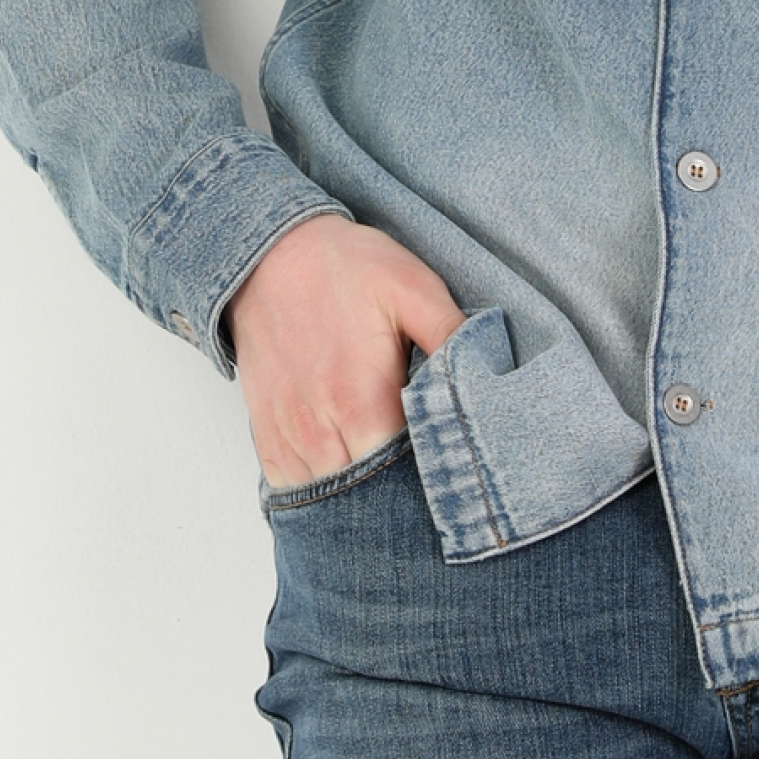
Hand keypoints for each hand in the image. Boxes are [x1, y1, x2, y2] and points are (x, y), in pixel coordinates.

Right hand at [225, 216, 463, 489]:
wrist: (270, 254)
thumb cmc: (346, 268)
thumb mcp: (412, 286)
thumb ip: (450, 335)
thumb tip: (491, 373)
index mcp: (362, 402)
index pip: (407, 478)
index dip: (436, 482)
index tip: (457, 475)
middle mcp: (321, 432)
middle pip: (367, 500)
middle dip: (400, 501)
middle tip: (431, 489)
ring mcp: (289, 438)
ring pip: (328, 504)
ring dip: (360, 503)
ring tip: (393, 492)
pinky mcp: (267, 436)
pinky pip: (293, 490)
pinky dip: (322, 495)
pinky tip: (348, 484)